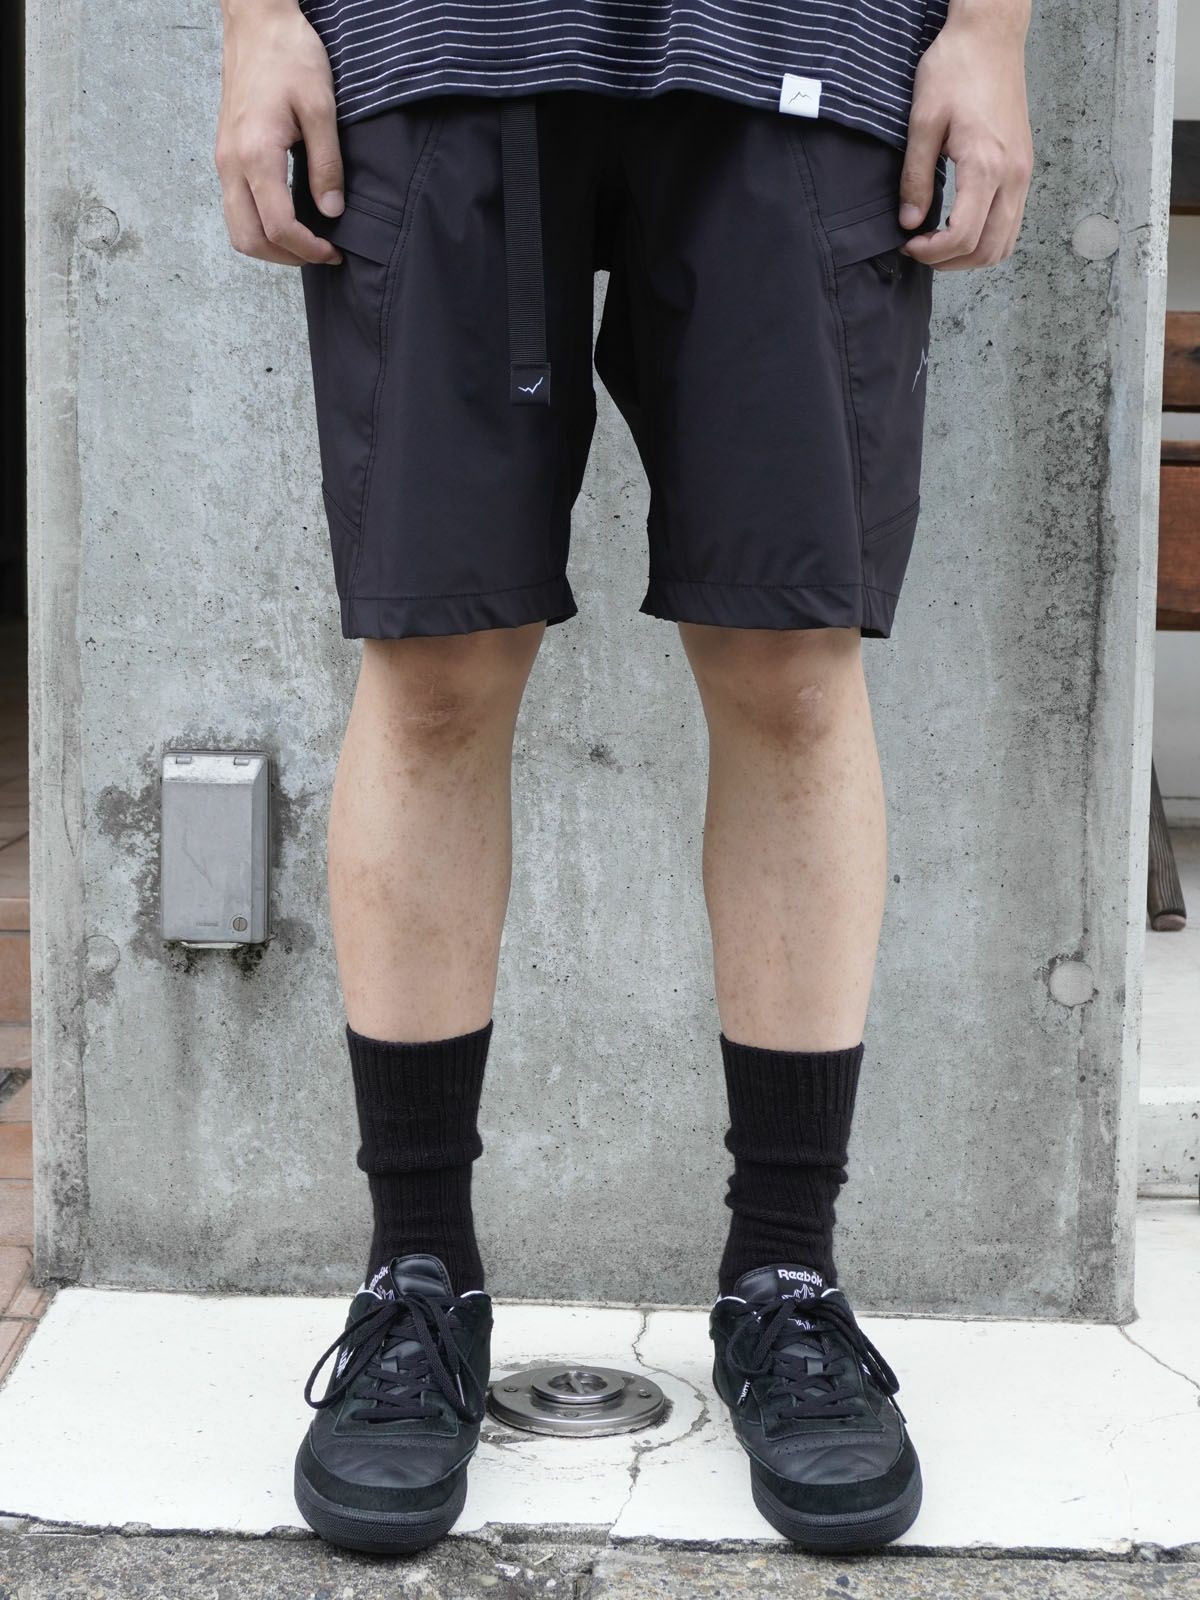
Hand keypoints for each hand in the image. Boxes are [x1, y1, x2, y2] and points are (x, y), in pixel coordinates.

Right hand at [216, 0, 343, 265]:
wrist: (257, 22)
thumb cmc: (289, 55)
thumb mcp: (321, 107)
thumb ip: (327, 164)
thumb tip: (331, 211)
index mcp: (255, 154)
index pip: (277, 226)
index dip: (307, 248)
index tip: (332, 251)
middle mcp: (231, 162)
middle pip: (248, 238)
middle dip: (285, 257)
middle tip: (319, 252)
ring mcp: (224, 159)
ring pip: (237, 227)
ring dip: (269, 245)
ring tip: (304, 241)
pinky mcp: (226, 153)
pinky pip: (235, 206)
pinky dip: (259, 224)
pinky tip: (287, 216)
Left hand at [898, 1, 1033, 270]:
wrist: (991, 36)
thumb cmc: (956, 69)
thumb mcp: (923, 122)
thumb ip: (915, 177)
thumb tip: (910, 222)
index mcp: (987, 165)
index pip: (964, 236)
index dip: (932, 253)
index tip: (909, 244)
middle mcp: (1013, 175)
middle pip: (989, 249)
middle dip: (951, 262)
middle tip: (920, 251)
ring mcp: (1024, 173)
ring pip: (1006, 242)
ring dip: (971, 256)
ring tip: (939, 245)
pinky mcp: (1024, 167)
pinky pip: (1013, 222)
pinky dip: (988, 238)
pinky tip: (961, 228)